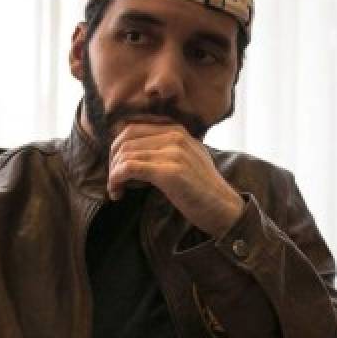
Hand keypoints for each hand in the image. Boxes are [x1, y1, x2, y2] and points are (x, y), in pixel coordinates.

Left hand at [107, 118, 244, 237]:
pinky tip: (118, 193)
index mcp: (177, 131)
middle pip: (125, 140)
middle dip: (112, 161)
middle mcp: (175, 136)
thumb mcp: (186, 159)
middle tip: (113, 182)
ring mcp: (173, 152)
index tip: (116, 169)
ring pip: (125, 154)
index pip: (132, 128)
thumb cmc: (202, 190)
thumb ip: (165, 150)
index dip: (117, 149)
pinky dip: (116, 180)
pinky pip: (129, 168)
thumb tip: (131, 153)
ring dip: (113, 174)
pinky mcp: (169, 171)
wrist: (224, 208)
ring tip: (115, 190)